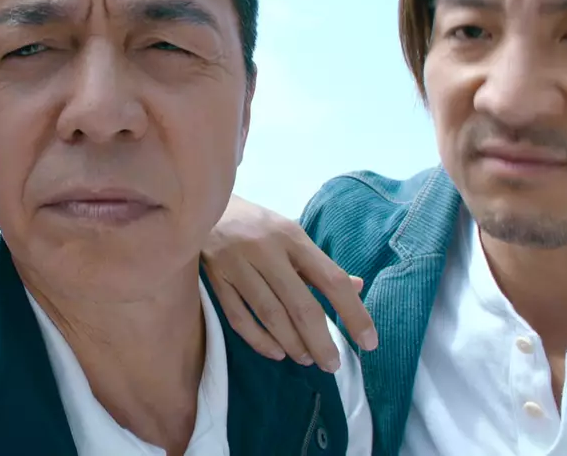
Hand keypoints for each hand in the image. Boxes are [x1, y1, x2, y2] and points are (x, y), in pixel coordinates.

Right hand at [202, 194, 377, 371]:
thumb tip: (356, 288)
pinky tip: (276, 352)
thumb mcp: (290, 234)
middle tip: (332, 365)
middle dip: (321, 340)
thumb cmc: (255, 224)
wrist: (198, 202)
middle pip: (300, 304)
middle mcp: (266, 250)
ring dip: (292, 343)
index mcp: (292, 237)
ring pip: (270, 314)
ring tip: (307, 359)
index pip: (331, 279)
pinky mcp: (214, 278)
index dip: (354, 313)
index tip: (368, 341)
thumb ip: (319, 264)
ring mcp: (237, 264)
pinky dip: (259, 339)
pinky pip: (238, 318)